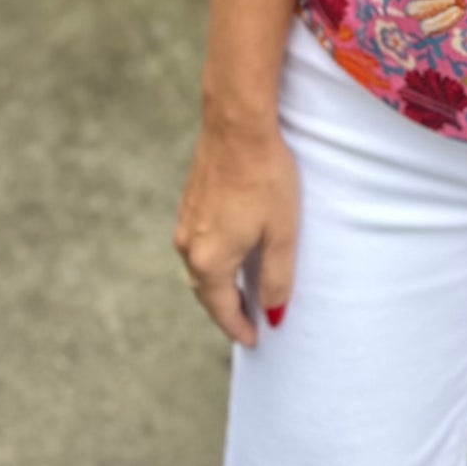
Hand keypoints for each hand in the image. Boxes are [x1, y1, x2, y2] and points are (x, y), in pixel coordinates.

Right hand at [172, 109, 300, 346]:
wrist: (237, 125)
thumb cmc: (265, 177)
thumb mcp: (281, 233)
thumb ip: (276, 278)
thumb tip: (272, 313)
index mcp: (210, 260)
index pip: (222, 308)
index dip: (239, 327)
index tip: (253, 340)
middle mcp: (189, 246)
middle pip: (206, 291)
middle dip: (226, 310)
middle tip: (247, 323)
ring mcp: (185, 222)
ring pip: (199, 267)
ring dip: (218, 284)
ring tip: (241, 293)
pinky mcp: (189, 201)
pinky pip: (198, 244)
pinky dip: (213, 259)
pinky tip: (231, 254)